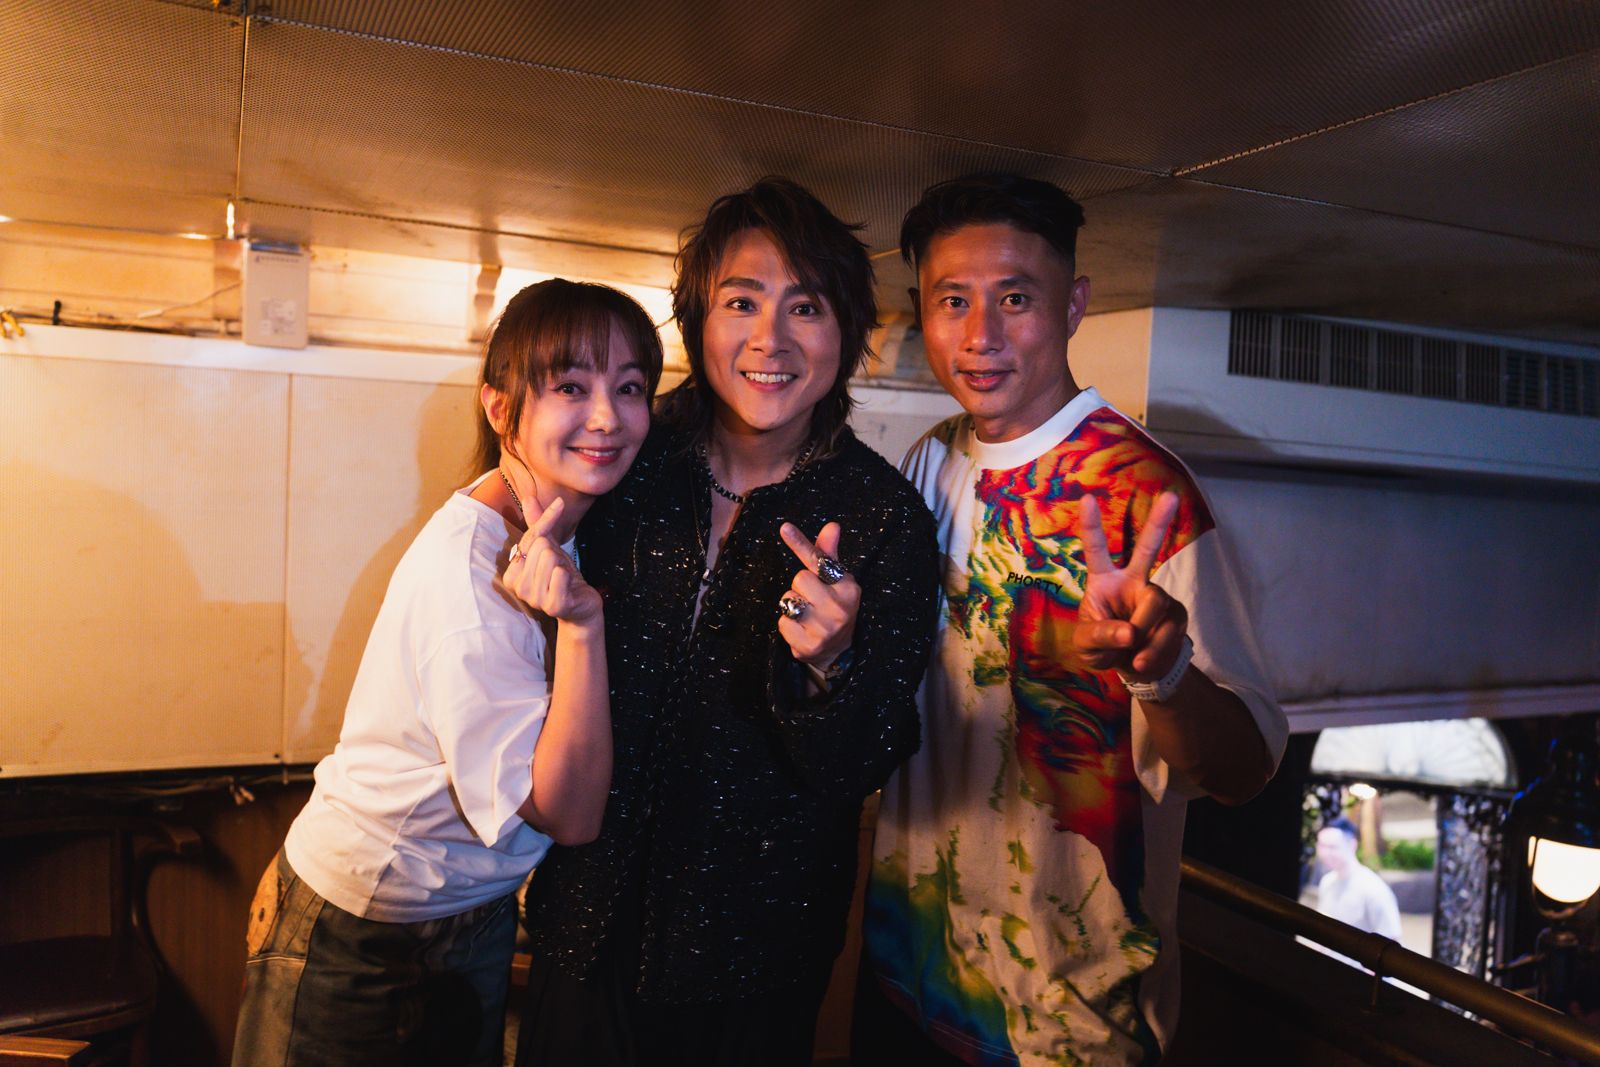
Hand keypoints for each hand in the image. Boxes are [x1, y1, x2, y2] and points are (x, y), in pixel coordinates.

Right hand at [503, 496, 601, 626]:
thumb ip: (538, 524)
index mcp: (512, 574)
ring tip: (563, 578)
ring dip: (563, 565)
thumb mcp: (550, 547)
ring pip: (549, 558)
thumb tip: (528, 496)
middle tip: (559, 569)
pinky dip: (568, 575)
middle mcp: (518, 588)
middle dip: (556, 553)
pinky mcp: (552, 606)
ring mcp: (533, 598)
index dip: (547, 523)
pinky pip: (560, 575)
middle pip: (540, 546)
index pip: (529, 536)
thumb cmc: (562, 576)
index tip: (560, 505)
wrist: (581, 604)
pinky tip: (568, 585)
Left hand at [777, 521, 860, 671]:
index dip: (800, 543)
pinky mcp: (809, 646)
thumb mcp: (836, 580)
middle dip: (800, 588)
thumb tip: (832, 525)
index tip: (784, 528)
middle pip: (799, 579)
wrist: (838, 650)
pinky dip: (788, 625)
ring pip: (788, 601)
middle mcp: (839, 609)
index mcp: (848, 589)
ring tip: (807, 616)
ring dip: (792, 606)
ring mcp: (825, 629)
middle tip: (813, 599)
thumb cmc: (834, 606)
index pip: (819, 561)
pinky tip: (802, 630)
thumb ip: (828, 554)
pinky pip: (783, 623)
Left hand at [1073, 491, 1188, 679]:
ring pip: (1155, 603)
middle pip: (1147, 549)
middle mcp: (1132, 581)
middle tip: (1169, 496)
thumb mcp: (1086, 645)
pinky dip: (1154, 650)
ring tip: (1132, 655)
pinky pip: (1169, 629)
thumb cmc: (1102, 647)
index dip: (1092, 526)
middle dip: (1158, 522)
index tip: (1087, 498)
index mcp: (1104, 581)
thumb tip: (1130, 632)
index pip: (1096, 550)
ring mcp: (1156, 595)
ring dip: (1143, 632)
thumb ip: (1102, 635)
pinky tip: (1142, 660)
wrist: (1132, 668)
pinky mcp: (1176, 614)